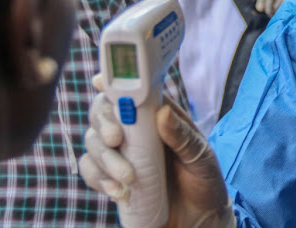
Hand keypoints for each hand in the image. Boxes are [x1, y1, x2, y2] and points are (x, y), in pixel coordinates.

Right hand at [79, 74, 234, 227]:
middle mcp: (136, 132)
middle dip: (103, 123)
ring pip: (93, 143)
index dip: (114, 84)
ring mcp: (122, 154)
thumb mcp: (201, 157)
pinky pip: (91, 171)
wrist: (200, 219)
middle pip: (104, 114)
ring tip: (128, 178)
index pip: (134, 93)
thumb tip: (162, 113)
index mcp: (159, 117)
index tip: (99, 81)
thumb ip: (182, 136)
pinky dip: (98, 178)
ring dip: (103, 158)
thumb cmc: (204, 181)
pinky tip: (117, 191)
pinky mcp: (113, 178)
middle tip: (115, 139)